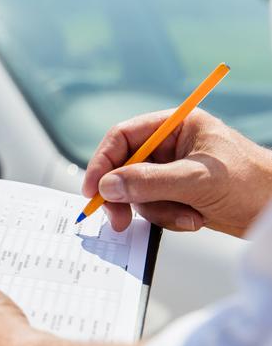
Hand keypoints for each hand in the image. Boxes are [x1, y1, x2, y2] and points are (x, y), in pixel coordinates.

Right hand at [83, 109, 271, 236]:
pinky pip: (152, 207)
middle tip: (118, 219)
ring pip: (137, 192)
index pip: (123, 137)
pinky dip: (168, 218)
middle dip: (126, 195)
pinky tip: (194, 218)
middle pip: (124, 167)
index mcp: (175, 126)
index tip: (93, 190)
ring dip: (156, 210)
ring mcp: (172, 171)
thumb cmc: (252, 183)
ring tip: (187, 216)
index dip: (103, 162)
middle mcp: (170, 146)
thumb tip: (108, 186)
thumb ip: (148, 181)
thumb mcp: (196, 180)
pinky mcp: (176, 194)